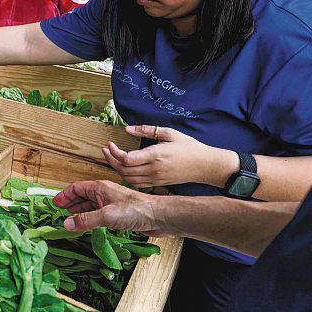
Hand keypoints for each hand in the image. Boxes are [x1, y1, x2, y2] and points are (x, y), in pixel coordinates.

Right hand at [53, 180, 166, 235]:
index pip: (77, 188)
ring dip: (79, 211)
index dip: (65, 195)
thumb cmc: (136, 210)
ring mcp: (112, 204)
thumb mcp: (106, 215)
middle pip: (82, 196)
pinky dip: (90, 219)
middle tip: (59, 212)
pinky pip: (99, 214)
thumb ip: (86, 220)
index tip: (55, 204)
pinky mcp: (118, 214)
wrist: (158, 217)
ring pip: (91, 206)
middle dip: (70, 203)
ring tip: (70, 219)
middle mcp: (105, 194)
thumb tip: (66, 224)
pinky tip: (88, 225)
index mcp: (100, 188)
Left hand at [102, 125, 236, 188]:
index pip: (127, 159)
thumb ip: (146, 130)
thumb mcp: (169, 133)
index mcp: (156, 155)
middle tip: (106, 150)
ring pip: (128, 178)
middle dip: (111, 160)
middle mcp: (154, 169)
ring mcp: (156, 179)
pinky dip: (126, 177)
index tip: (110, 144)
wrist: (205, 165)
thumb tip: (127, 128)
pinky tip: (124, 168)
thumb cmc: (189, 147)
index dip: (114, 153)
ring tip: (112, 157)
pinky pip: (136, 184)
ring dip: (116, 169)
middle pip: (124, 169)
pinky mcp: (158, 183)